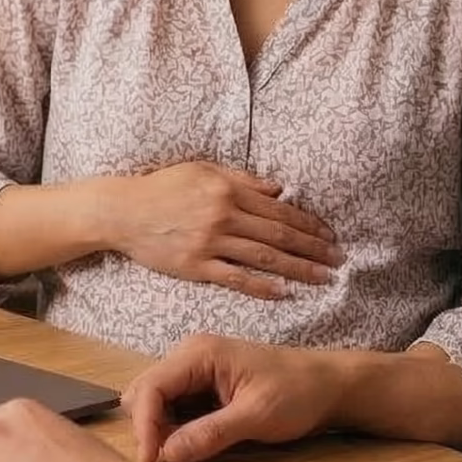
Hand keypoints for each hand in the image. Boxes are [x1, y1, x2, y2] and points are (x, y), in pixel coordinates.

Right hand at [105, 163, 341, 297]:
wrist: (122, 211)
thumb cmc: (162, 187)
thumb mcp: (202, 170)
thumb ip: (242, 179)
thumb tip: (279, 189)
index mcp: (228, 190)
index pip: (279, 210)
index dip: (308, 224)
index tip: (329, 235)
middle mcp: (223, 215)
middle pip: (279, 235)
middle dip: (313, 249)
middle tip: (339, 260)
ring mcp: (210, 242)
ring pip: (264, 258)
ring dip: (298, 269)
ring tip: (323, 278)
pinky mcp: (195, 266)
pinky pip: (235, 278)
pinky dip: (261, 286)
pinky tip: (284, 292)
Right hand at [125, 334, 354, 461]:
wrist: (331, 385)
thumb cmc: (299, 392)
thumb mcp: (256, 416)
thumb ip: (210, 434)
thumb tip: (168, 455)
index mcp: (199, 353)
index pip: (151, 388)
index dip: (144, 427)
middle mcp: (190, 356)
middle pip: (146, 392)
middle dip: (148, 427)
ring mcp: (196, 370)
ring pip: (157, 401)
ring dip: (160, 428)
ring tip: (177, 455)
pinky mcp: (204, 386)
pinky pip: (176, 407)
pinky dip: (175, 427)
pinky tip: (189, 445)